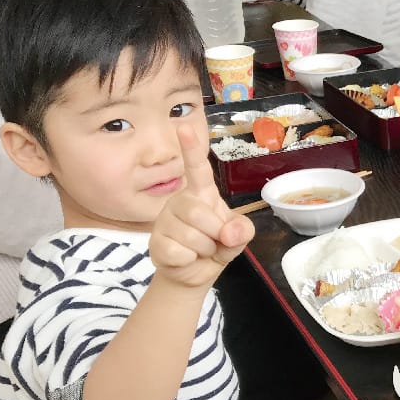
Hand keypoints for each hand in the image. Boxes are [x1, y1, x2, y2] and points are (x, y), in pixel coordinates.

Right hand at [149, 125, 254, 290]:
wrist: (196, 272)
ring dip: (205, 249)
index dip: (191, 149)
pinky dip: (191, 260)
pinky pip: (179, 253)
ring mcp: (165, 221)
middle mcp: (180, 201)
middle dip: (215, 232)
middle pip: (198, 213)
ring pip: (190, 236)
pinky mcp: (156, 243)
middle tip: (215, 241)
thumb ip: (242, 230)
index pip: (197, 168)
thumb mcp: (238, 236)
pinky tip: (187, 258)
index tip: (183, 127)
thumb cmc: (218, 244)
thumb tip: (230, 231)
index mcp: (201, 193)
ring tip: (202, 249)